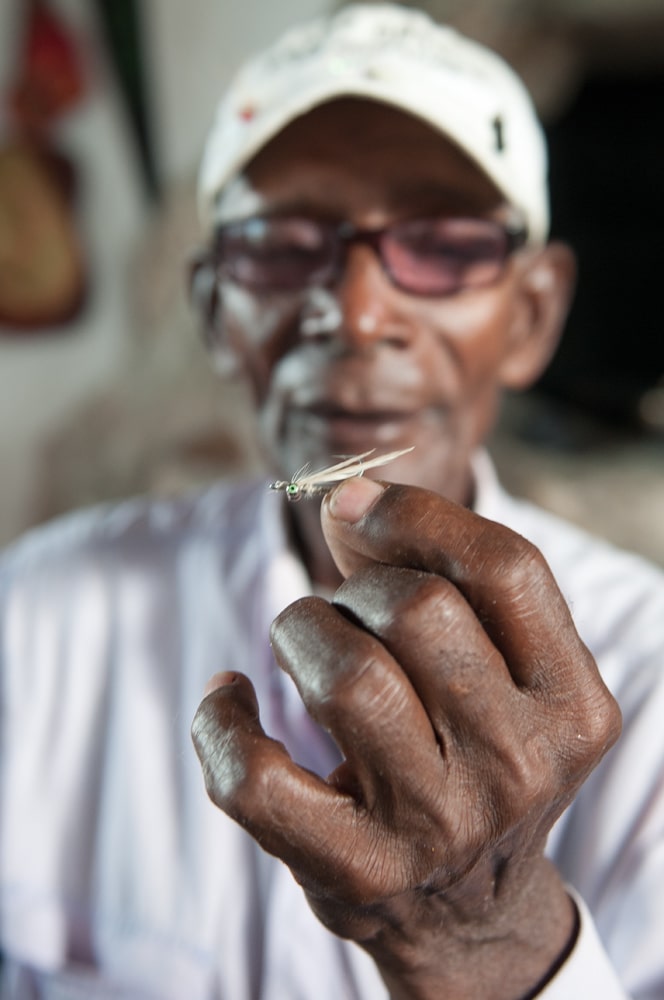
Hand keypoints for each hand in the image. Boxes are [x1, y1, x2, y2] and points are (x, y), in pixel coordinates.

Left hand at [192, 477, 620, 998]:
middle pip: (416, 610)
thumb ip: (435, 571)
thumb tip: (345, 500)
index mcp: (571, 703)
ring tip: (301, 646)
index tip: (357, 507)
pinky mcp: (357, 872)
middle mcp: (518, 765)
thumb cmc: (470, 752)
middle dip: (355, 587)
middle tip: (343, 613)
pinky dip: (219, 720)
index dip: (416, 515)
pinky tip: (229, 697)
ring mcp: (438, 825)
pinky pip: (255, 776)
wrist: (468, 908)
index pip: (505, 568)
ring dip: (300, 632)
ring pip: (345, 674)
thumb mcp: (494, 669)